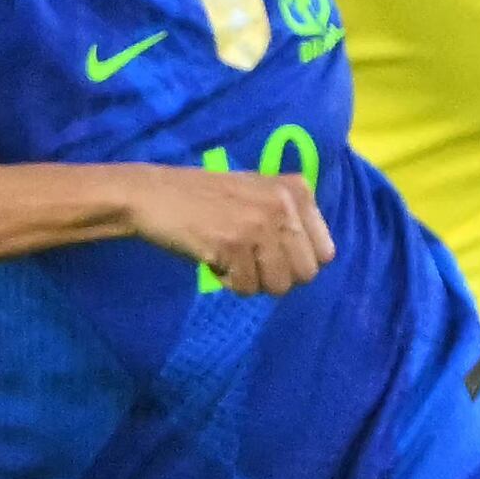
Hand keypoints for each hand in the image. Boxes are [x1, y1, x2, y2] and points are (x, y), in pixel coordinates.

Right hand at [127, 162, 335, 294]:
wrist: (154, 195)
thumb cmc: (208, 199)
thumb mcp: (259, 194)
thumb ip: (291, 219)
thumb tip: (317, 262)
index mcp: (297, 190)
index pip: (325, 253)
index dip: (297, 263)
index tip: (271, 254)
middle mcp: (284, 204)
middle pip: (306, 274)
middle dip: (277, 277)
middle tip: (249, 261)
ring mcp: (260, 224)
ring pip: (279, 286)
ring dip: (253, 282)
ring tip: (231, 258)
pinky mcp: (234, 244)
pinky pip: (247, 288)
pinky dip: (228, 282)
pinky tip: (213, 258)